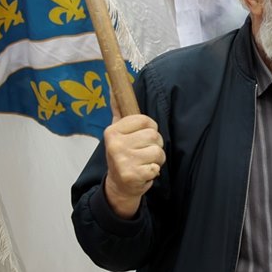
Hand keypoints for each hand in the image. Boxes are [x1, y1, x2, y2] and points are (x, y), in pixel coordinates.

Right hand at [103, 94, 164, 218]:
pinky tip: (143, 173)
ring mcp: (123, 160)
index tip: (141, 137)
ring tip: (143, 163)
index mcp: (113, 131)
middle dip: (154, 145)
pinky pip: (156, 167)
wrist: (118, 185)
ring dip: (156, 159)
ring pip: (158, 151)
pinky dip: (154, 171)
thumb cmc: (123, 154)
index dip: (149, 129)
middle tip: (142, 153)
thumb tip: (114, 87)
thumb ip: (118, 109)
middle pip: (154, 135)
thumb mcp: (117, 131)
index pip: (146, 120)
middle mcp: (115, 144)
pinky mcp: (132, 175)